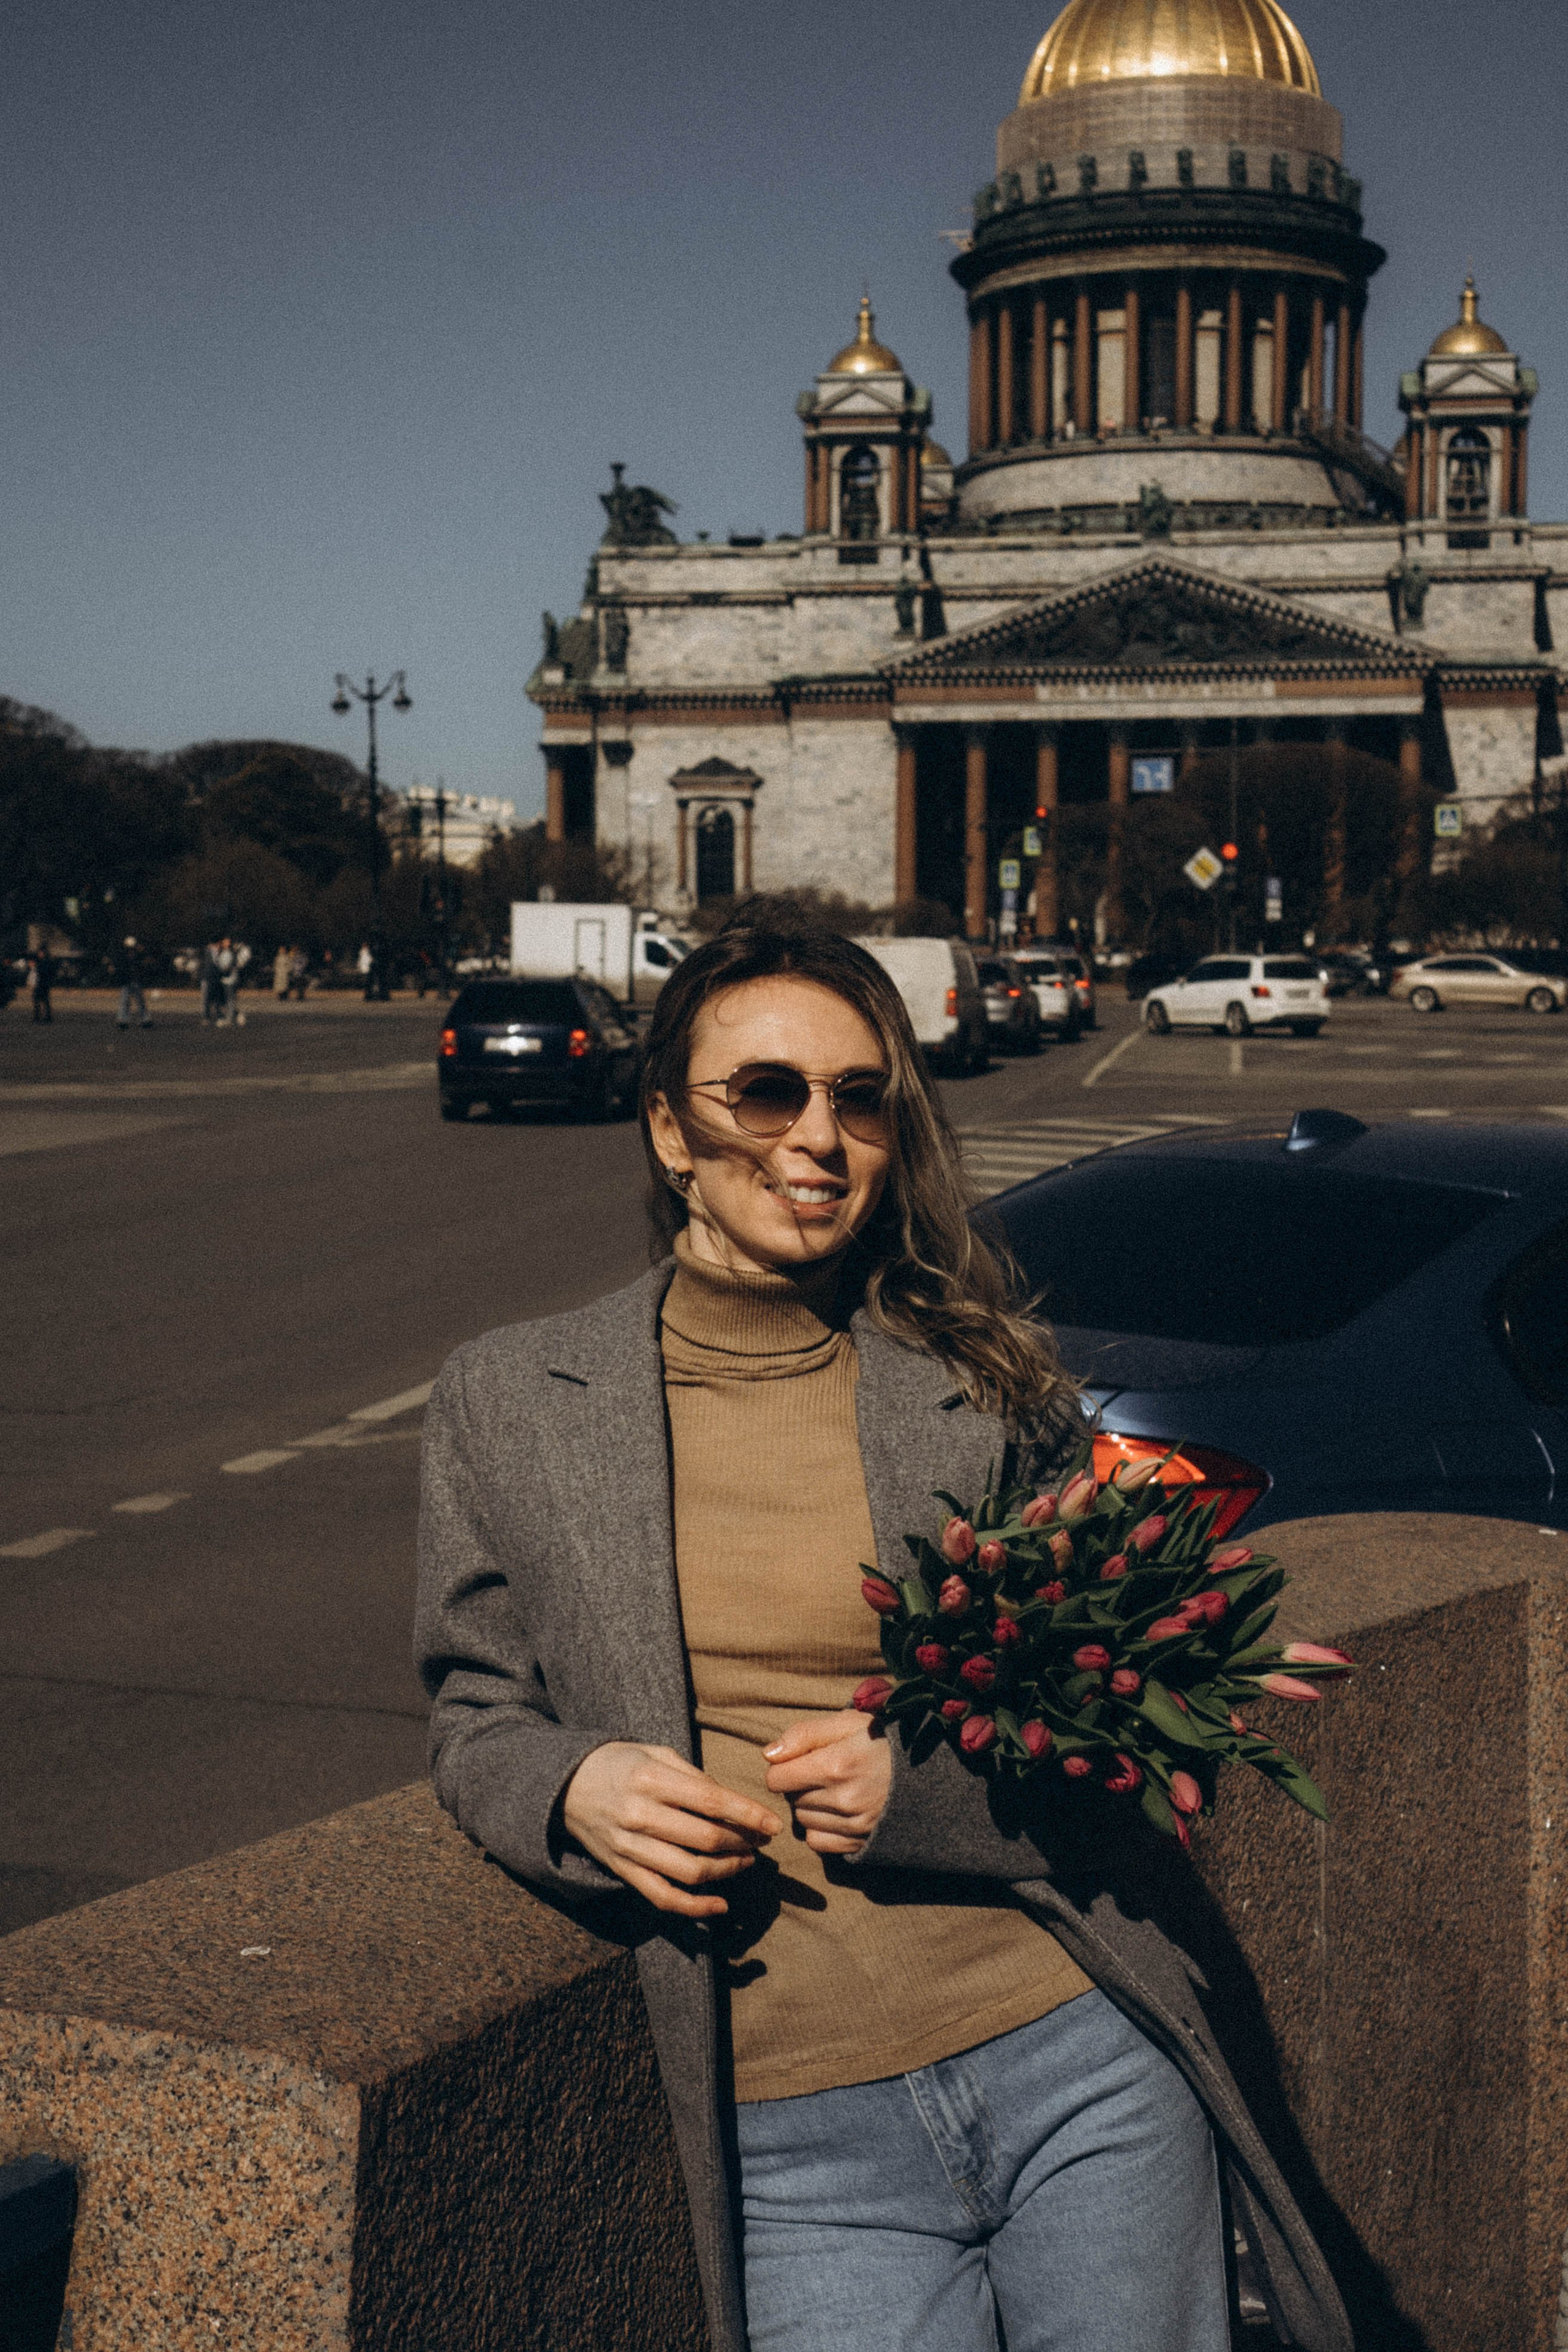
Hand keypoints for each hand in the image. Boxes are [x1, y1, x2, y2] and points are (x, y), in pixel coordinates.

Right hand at [562, 1742, 780, 1919]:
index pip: (710, 1801)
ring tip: (745, 1861)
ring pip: (690, 1872)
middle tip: (760, 1840)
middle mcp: (639, 1816)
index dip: (748, 1815)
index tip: (774, 1825)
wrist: (565, 1787)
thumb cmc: (619, 1763)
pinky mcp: (623, 1871)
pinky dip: (695, 1907)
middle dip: (743, 1843)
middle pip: (705, 1839)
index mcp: (650, 1779)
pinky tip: (721, 1904)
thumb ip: (694, 1776)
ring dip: (727, 1871)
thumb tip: (733, 1802)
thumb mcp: (655, 1753)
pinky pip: (663, 1897)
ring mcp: (630, 1848)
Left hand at [763, 1711, 891, 1855]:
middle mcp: (844, 1798)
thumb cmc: (881, 1742)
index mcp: (837, 1764)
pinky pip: (817, 1842)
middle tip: (824, 1772)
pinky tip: (837, 1812)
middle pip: (791, 1799)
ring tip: (833, 1790)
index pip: (778, 1778)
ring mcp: (853, 1824)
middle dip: (800, 1785)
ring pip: (802, 1820)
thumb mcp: (847, 1723)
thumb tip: (768, 1754)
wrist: (926, 1773)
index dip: (783, 1768)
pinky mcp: (859, 1842)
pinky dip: (820, 1828)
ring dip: (810, 1806)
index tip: (798, 1762)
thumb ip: (804, 1734)